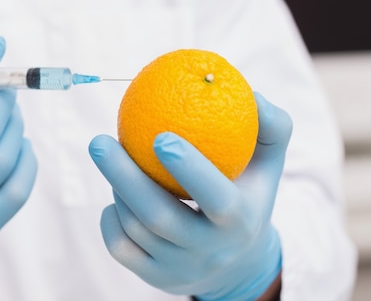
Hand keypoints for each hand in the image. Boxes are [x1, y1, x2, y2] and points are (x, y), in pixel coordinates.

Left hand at [88, 93, 290, 300]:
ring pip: (134, 228)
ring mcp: (180, 270)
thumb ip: (270, 125)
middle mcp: (211, 252)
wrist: (238, 262)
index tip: (161, 134)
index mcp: (240, 221)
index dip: (189, 169)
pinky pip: (119, 247)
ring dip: (117, 189)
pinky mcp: (155, 278)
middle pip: (158, 217)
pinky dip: (110, 218)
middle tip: (100, 141)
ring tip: (110, 157)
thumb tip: (251, 93)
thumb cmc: (249, 194)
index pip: (216, 198)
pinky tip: (115, 196)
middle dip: (123, 177)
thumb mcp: (269, 162)